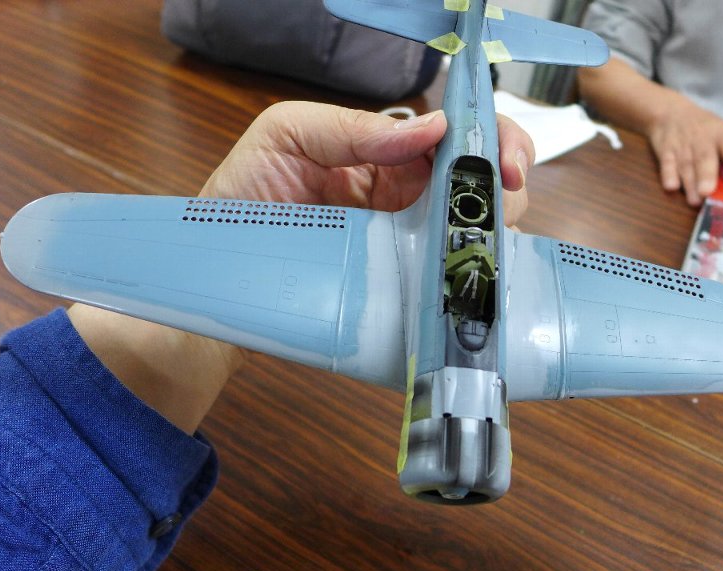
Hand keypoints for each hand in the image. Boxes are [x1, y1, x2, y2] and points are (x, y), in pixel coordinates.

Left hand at [72, 102, 534, 434]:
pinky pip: (452, 277)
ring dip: (497, 226)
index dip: (491, 136)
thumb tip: (431, 129)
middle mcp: (407, 197)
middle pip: (481, 181)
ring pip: (479, 229)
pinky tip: (474, 268)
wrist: (215, 278)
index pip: (455, 135)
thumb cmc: (241, 198)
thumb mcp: (286, 137)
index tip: (505, 160)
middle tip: (502, 197)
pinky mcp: (404, 289)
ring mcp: (409, 245)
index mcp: (385, 154)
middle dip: (506, 180)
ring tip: (485, 233)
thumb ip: (351, 128)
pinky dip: (476, 271)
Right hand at [645, 95, 722, 205]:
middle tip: (708, 192)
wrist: (671, 113)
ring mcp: (683, 145)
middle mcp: (704, 140)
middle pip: (705, 158)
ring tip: (695, 201)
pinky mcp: (664, 150)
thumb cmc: (706, 131)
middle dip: (706, 175)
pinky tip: (671, 186)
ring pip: (686, 166)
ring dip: (689, 184)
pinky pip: (666, 164)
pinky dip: (668, 175)